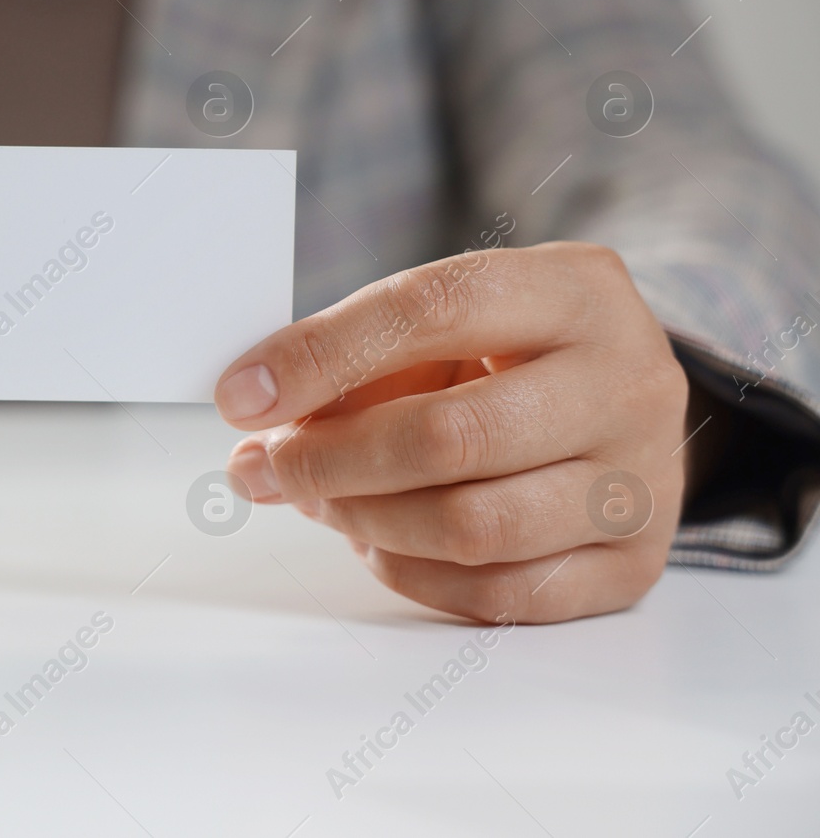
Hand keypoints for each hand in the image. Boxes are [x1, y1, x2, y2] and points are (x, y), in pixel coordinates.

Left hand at [213, 241, 690, 623]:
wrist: (622, 405)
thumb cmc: (510, 356)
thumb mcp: (447, 324)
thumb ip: (359, 356)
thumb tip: (253, 410)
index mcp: (576, 290)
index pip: (432, 311)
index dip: (321, 357)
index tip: (241, 396)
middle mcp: (628, 382)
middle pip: (450, 437)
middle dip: (330, 460)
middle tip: (263, 467)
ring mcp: (644, 482)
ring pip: (473, 528)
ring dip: (364, 521)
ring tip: (320, 500)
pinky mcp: (635, 566)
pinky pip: (498, 595)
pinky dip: (412, 575)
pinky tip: (378, 540)